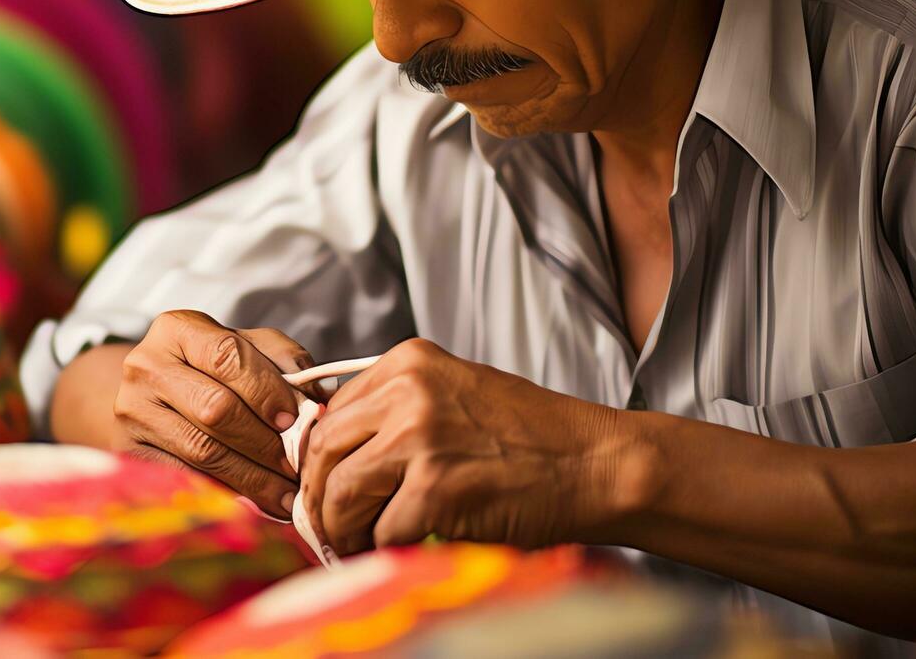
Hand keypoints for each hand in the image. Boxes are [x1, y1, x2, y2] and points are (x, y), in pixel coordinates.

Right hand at [112, 310, 320, 517]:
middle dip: (265, 441)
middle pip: (215, 407)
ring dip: (254, 477)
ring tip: (289, 495)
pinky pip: (186, 478)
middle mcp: (146, 365)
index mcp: (177, 329)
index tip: (299, 418)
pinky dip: (228, 495)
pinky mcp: (130, 452)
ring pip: (203, 449)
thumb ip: (284, 361)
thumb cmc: (210, 370)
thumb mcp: (246, 349)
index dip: (267, 390)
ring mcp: (132, 411)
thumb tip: (318, 399)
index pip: (227, 354)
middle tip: (299, 465)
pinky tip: (259, 505)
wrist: (150, 396)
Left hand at [299, 338, 629, 556]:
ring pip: (340, 494)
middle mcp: (407, 393)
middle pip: (323, 452)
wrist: (596, 464)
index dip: (319, 460)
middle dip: (319, 498)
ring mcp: (420, 439)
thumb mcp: (455, 395)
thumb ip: (396, 411)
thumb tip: (334, 454)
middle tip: (330, 527)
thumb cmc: (531, 438)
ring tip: (358, 545)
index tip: (324, 488)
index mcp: (408, 363)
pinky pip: (381, 531)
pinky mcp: (436, 490)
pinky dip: (386, 550)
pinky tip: (400, 552)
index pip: (330, 413)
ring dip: (342, 530)